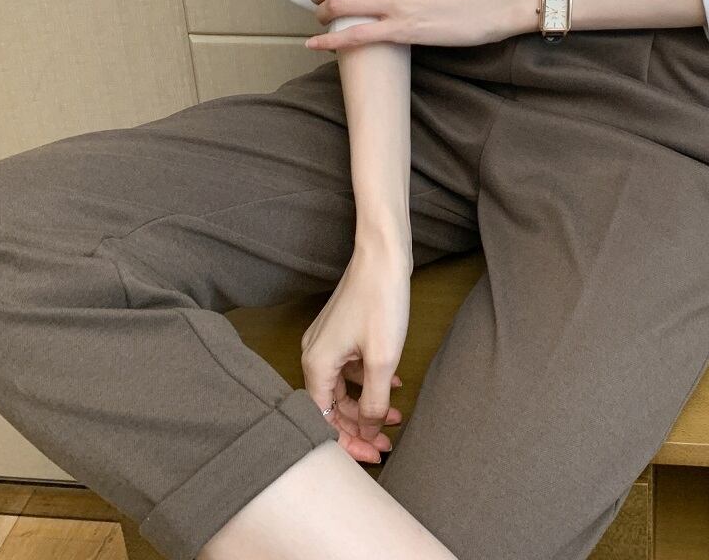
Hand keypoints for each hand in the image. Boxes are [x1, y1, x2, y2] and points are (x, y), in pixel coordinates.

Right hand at [301, 240, 410, 463]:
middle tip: (386, 442)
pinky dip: (368, 379)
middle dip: (359, 425)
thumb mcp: (382, 359)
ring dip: (367, 403)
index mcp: (316, 365)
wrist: (383, 254)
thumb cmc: (380, 300)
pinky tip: (392, 383)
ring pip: (342, 387)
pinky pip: (349, 367)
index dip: (348, 443)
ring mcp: (326, 341)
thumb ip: (373, 401)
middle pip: (331, 406)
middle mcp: (313, 354)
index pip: (323, 421)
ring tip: (395, 413)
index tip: (373, 455)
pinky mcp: (340, 330)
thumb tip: (367, 428)